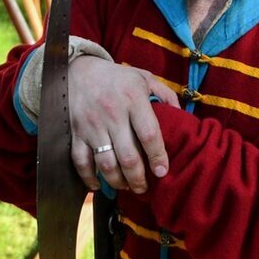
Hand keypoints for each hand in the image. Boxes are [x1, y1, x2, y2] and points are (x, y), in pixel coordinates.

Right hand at [68, 57, 179, 194]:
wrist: (80, 70)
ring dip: (118, 181)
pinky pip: (80, 160)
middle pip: (128, 156)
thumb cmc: (118, 78)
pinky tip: (99, 185)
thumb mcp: (145, 78)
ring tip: (127, 187)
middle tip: (144, 188)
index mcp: (133, 99)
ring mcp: (92, 125)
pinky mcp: (75, 132)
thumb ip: (165, 95)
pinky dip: (89, 177)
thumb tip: (183, 116)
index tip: (163, 171)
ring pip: (105, 163)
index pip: (149, 134)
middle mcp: (112, 114)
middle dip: (138, 178)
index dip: (158, 156)